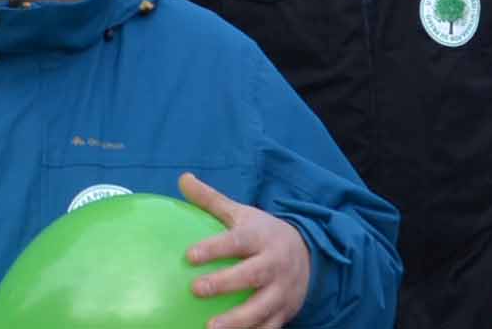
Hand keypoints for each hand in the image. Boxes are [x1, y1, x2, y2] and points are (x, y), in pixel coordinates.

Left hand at [179, 172, 311, 328]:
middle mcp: (275, 264)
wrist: (309, 255)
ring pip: (262, 307)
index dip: (215, 248)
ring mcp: (282, 291)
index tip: (189, 255)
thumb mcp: (242, 214)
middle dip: (226, 283)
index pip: (238, 241)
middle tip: (196, 289)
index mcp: (262, 238)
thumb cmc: (263, 234)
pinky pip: (269, 328)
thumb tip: (183, 178)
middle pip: (253, 274)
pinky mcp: (284, 312)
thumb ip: (212, 200)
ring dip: (238, 320)